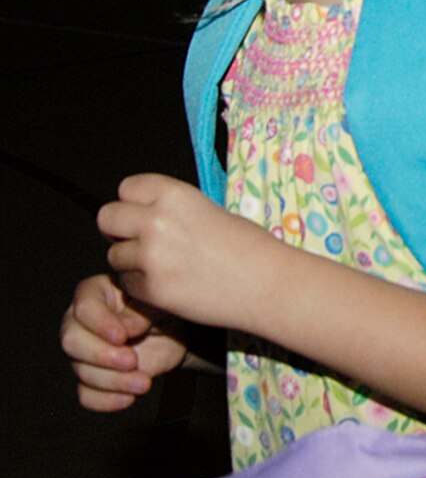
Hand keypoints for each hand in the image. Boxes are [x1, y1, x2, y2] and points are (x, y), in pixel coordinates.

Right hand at [60, 273, 187, 412]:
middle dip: (101, 355)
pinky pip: (86, 395)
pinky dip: (106, 400)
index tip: (123, 337)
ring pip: (82, 371)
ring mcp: (84, 352)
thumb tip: (126, 328)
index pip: (84, 307)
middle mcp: (82, 322)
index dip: (100, 324)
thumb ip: (140, 309)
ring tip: (144, 382)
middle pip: (71, 341)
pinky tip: (128, 398)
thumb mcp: (157, 301)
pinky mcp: (92, 378)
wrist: (175, 332)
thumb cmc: (162, 307)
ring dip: (113, 381)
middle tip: (132, 361)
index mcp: (95, 293)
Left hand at [96, 173, 273, 331]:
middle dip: (118, 230)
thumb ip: (169, 208)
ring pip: (114, 256)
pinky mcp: (152, 290)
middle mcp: (156, 221)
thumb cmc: (247, 246)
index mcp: (173, 194)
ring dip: (131, 262)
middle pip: (107, 218)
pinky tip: (170, 284)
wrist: (265, 283)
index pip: (125, 188)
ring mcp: (151, 257)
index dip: (133, 202)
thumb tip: (139, 214)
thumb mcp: (206, 208)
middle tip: (137, 240)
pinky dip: (142, 286)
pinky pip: (128, 284)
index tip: (141, 213)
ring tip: (163, 266)